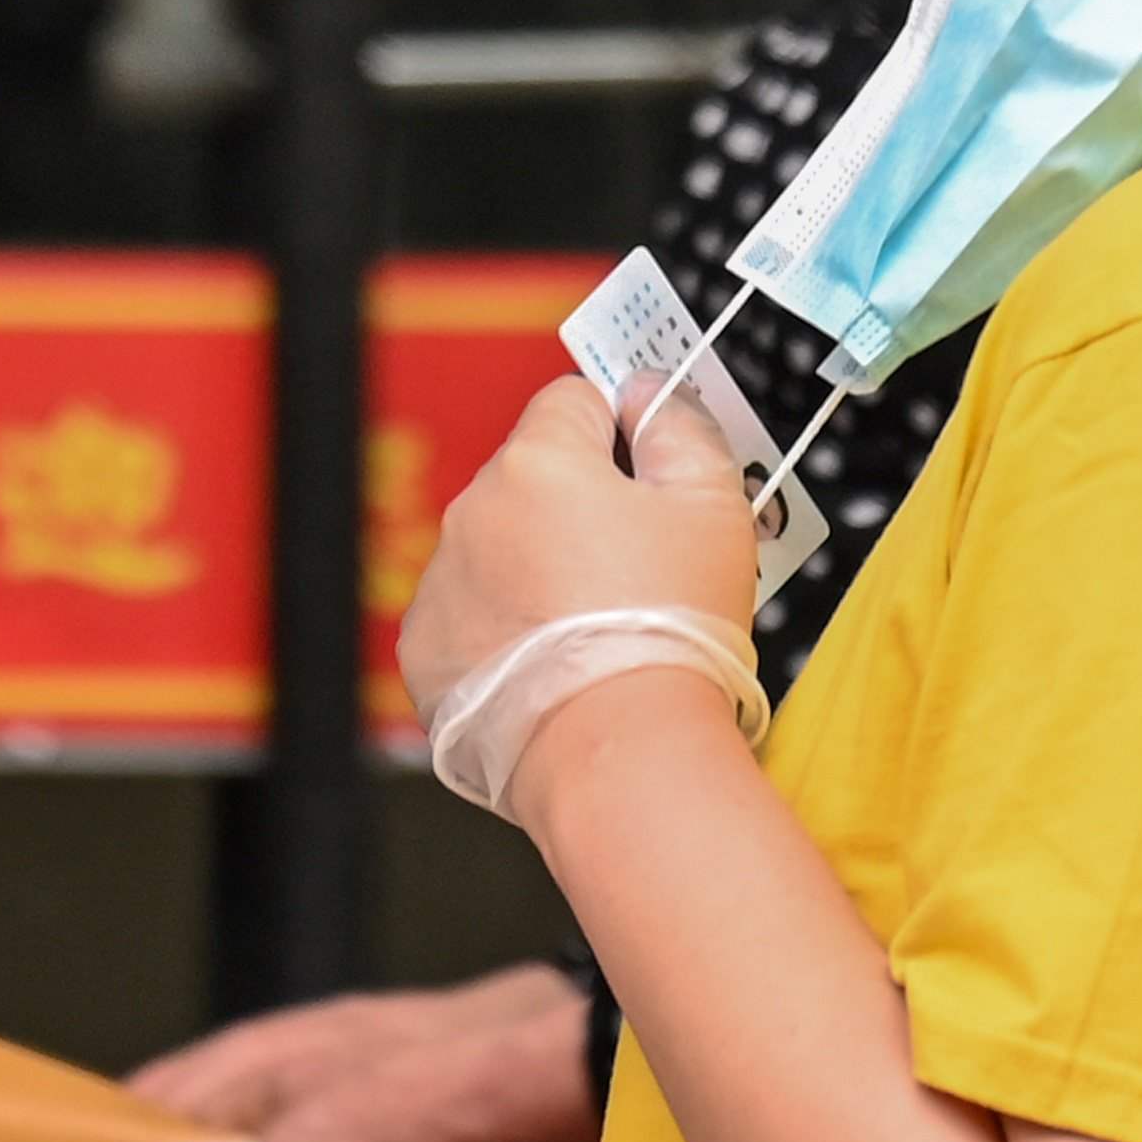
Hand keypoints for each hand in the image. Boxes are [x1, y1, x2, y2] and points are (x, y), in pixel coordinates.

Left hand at [396, 375, 762, 818]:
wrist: (618, 748)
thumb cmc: (668, 635)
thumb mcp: (714, 509)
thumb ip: (682, 430)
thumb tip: (651, 393)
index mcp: (540, 461)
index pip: (573, 401)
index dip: (619, 435)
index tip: (646, 476)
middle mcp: (474, 511)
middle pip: (533, 479)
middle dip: (578, 510)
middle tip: (636, 569)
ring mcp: (442, 581)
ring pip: (498, 550)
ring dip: (536, 572)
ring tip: (597, 629)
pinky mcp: (427, 648)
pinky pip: (468, 617)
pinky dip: (503, 633)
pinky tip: (554, 663)